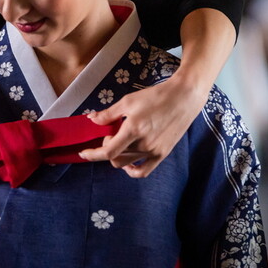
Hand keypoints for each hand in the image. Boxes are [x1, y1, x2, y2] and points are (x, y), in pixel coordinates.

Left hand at [78, 75, 206, 177]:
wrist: (183, 98)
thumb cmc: (155, 96)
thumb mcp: (128, 101)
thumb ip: (108, 114)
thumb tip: (91, 120)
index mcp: (134, 130)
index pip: (108, 151)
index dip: (93, 154)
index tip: (83, 153)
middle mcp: (144, 144)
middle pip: (116, 158)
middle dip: (107, 148)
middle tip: (110, 134)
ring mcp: (154, 151)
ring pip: (127, 164)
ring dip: (117, 155)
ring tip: (121, 141)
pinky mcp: (162, 154)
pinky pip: (143, 171)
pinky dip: (132, 170)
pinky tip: (128, 162)